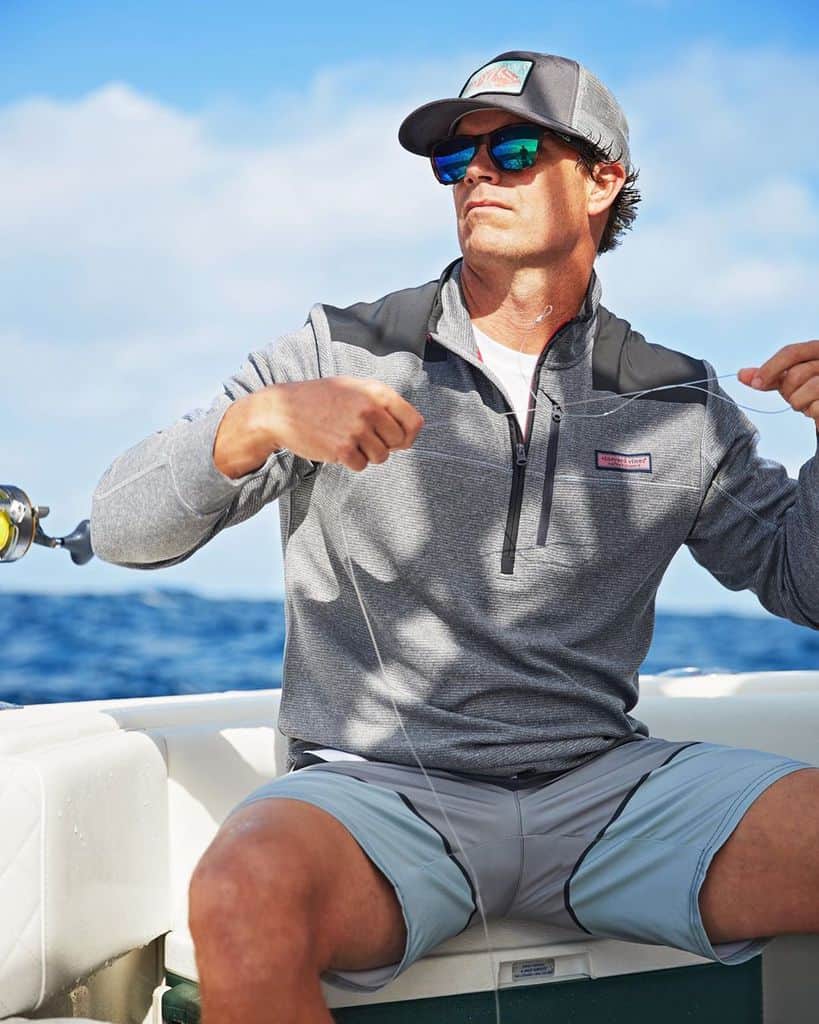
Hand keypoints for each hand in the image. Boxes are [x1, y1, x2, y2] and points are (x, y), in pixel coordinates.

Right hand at [250, 377, 424, 471]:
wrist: (282, 410)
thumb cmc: (320, 399)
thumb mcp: (354, 389)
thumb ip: (382, 405)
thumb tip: (409, 434)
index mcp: (377, 392)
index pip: (414, 422)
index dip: (408, 435)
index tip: (398, 440)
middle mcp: (370, 409)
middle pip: (398, 442)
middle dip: (384, 445)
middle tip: (363, 438)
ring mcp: (356, 429)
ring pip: (381, 457)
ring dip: (366, 454)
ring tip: (347, 439)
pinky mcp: (343, 449)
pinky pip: (361, 466)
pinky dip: (350, 462)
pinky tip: (336, 447)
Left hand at [738, 341, 818, 429]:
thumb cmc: (810, 389)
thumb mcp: (790, 379)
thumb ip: (769, 376)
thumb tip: (741, 374)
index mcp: (817, 349)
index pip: (791, 352)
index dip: (770, 368)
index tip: (756, 383)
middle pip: (795, 374)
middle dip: (788, 391)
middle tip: (796, 395)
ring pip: (805, 392)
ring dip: (799, 403)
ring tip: (808, 403)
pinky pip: (815, 408)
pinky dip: (812, 412)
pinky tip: (817, 409)